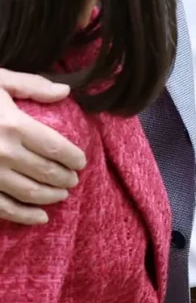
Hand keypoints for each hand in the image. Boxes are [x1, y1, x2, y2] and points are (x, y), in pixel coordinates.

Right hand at [0, 70, 86, 224]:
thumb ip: (32, 86)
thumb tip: (65, 91)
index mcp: (13, 125)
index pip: (54, 147)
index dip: (72, 157)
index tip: (81, 161)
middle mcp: (3, 153)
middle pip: (45, 171)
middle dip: (65, 177)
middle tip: (74, 179)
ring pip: (29, 192)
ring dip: (51, 196)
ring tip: (62, 194)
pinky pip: (4, 208)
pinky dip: (25, 215)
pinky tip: (40, 217)